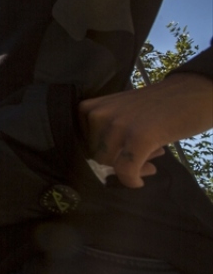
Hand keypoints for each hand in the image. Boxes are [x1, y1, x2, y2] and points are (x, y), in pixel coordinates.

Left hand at [78, 73, 212, 187]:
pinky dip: (131, 180)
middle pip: (95, 153)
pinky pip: (126, 170)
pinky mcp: (139, 137)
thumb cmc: (158, 105)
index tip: (119, 154)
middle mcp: (100, 113)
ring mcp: (119, 124)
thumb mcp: (123, 112)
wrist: (193, 92)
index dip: (100, 153)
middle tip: (144, 157)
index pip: (81, 142)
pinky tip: (140, 181)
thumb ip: (107, 131)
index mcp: (93, 107)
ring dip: (130, 168)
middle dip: (117, 161)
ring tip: (152, 158)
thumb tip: (101, 161)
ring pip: (109, 162)